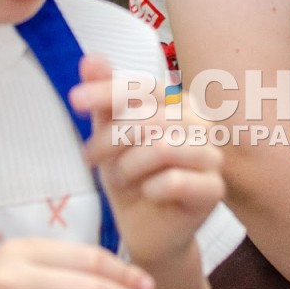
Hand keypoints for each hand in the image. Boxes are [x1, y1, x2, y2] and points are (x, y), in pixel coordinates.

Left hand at [71, 53, 223, 268]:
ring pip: (162, 148)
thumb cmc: (130, 177)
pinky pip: (175, 181)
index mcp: (178, 103)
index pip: (144, 87)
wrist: (145, 230)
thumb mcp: (108, 136)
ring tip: (119, 177)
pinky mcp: (215, 190)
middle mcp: (201, 123)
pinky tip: (147, 194)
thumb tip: (91, 58)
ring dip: (128, 166)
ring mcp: (212, 156)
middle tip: (91, 158)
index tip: (74, 100)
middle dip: (110, 140)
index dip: (108, 91)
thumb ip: (104, 99)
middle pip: (150, 118)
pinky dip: (150, 188)